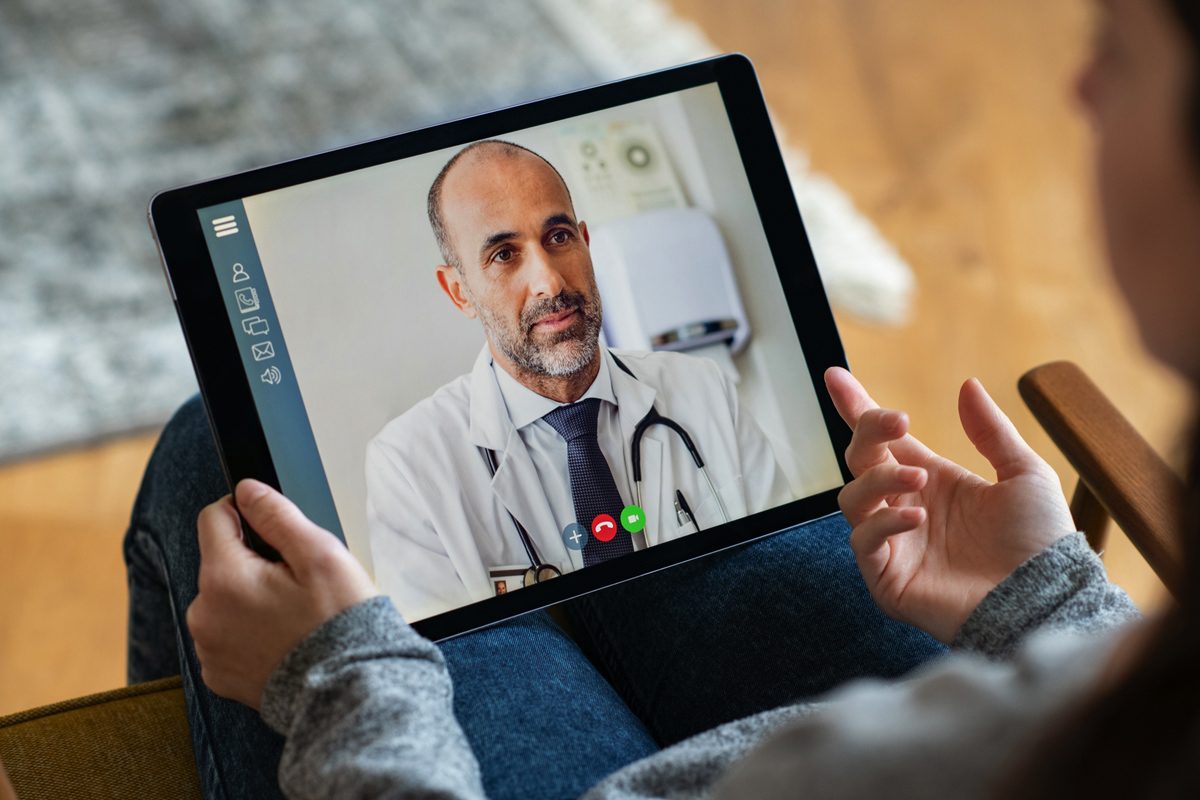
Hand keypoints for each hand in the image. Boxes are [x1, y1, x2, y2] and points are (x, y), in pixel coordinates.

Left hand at [187, 480, 377, 708]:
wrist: (346, 691)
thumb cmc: (339, 622)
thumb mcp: (319, 554)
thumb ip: (277, 515)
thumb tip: (246, 490)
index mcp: (223, 578)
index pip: (213, 518)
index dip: (244, 512)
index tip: (273, 527)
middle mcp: (203, 614)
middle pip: (220, 562)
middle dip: (252, 562)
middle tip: (298, 582)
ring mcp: (208, 649)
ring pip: (223, 600)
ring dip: (249, 598)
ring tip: (293, 615)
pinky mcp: (219, 676)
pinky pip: (226, 637)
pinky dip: (248, 633)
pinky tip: (283, 640)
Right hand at [825, 367, 1075, 642]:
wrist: (1045, 600)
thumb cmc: (1040, 544)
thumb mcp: (1024, 475)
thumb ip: (992, 431)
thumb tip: (966, 385)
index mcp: (933, 481)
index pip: (883, 440)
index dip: (856, 407)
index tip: (835, 375)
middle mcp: (905, 508)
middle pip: (860, 460)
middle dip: (868, 433)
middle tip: (896, 422)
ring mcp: (894, 543)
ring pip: (853, 498)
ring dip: (879, 480)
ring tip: (918, 480)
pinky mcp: (887, 578)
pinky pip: (863, 541)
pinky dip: (883, 524)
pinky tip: (917, 518)